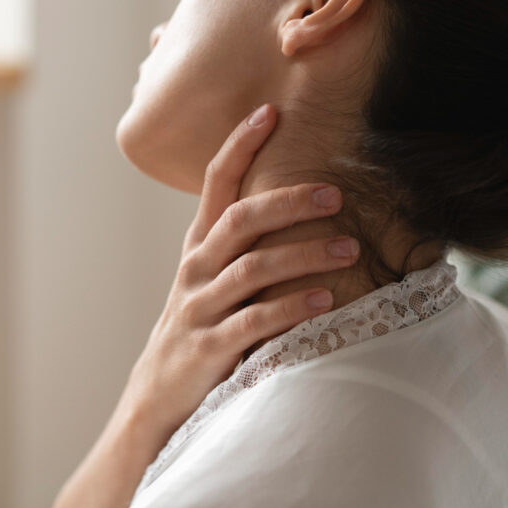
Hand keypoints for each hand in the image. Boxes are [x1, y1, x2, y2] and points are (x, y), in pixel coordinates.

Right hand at [115, 102, 359, 441]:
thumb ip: (238, 242)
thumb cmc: (197, 325)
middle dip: (288, 201)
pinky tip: (326, 299)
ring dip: (305, 255)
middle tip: (335, 194)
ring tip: (350, 249)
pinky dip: (292, 308)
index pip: (216, 184)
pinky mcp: (211, 347)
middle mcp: (196, 268)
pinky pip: (256, 322)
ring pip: (253, 269)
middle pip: (241, 220)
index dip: (240, 145)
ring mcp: (201, 308)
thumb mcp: (207, 277)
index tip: (270, 111)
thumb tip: (291, 200)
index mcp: (199, 245)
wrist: (157, 395)